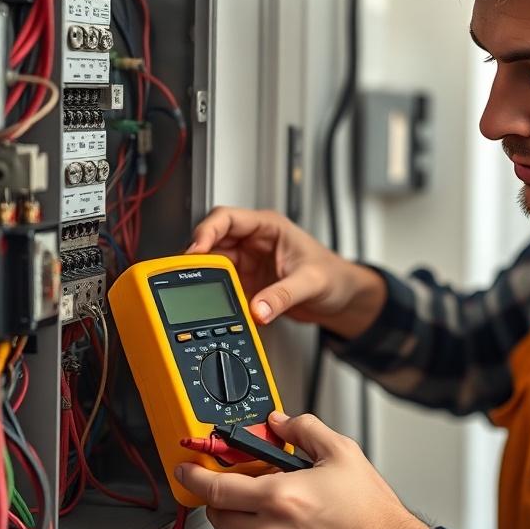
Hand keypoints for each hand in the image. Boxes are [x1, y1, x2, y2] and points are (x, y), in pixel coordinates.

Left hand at [177, 412, 428, 528]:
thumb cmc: (369, 512)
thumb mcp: (341, 453)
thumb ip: (304, 429)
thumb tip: (281, 421)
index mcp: (281, 496)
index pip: (218, 486)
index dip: (195, 476)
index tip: (188, 469)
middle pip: (218, 514)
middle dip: (224, 496)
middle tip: (242, 484)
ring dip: (237, 522)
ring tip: (264, 510)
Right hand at [188, 207, 385, 337]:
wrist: (342, 298)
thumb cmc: (334, 276)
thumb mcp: (311, 283)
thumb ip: (283, 296)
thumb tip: (258, 310)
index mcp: (268, 227)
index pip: (227, 218)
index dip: (207, 231)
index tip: (196, 249)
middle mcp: (254, 242)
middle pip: (213, 241)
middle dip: (197, 257)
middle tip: (187, 275)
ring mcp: (248, 263)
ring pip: (213, 265)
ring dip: (204, 278)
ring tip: (198, 292)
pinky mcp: (247, 284)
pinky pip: (222, 287)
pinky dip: (215, 296)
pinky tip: (215, 306)